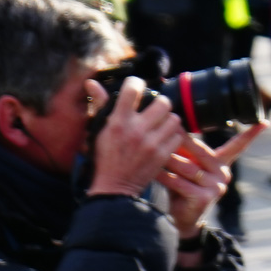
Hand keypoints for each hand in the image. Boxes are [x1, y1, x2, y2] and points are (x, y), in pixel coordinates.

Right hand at [86, 78, 186, 198]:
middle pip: (163, 102)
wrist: (114, 188)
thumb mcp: (98, 131)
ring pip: (174, 118)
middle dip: (160, 104)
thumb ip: (100, 105)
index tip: (137, 86)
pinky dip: (173, 136)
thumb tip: (92, 83)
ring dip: (169, 120)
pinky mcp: (162, 155)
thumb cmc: (105, 157)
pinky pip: (178, 136)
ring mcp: (151, 143)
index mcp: (117, 122)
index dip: (136, 83)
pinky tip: (164, 139)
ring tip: (161, 125)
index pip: (132, 90)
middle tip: (155, 110)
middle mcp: (136, 130)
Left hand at [159, 123, 264, 244]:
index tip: (264, 122)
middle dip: (185, 141)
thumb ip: (187, 153)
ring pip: (189, 168)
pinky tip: (155, 172)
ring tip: (154, 151)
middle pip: (203, 152)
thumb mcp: (188, 167)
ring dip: (169, 160)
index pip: (238, 146)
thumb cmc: (182, 189)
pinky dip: (166, 176)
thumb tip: (174, 130)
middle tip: (171, 129)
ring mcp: (216, 187)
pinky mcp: (204, 198)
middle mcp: (223, 174)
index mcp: (222, 164)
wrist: (181, 220)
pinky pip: (181, 183)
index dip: (251, 134)